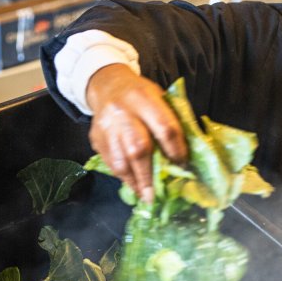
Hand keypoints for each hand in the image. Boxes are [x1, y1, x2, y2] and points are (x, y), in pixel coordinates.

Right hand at [85, 64, 186, 201]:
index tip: (183, 165)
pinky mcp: (96, 138)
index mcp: (144, 97)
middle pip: (137, 148)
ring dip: (134, 182)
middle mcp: (122, 111)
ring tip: (144, 196)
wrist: (107, 85)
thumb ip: (171, 121)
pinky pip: (110, 163)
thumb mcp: (160, 97)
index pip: (164, 127)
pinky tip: (133, 184)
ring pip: (120, 160)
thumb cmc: (141, 95)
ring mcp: (106, 126)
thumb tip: (185, 156)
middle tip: (155, 196)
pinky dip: (123, 177)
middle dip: (148, 175)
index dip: (175, 149)